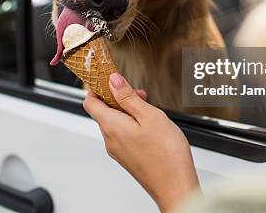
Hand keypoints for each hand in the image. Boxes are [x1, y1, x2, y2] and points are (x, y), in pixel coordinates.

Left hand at [83, 73, 199, 211]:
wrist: (176, 187)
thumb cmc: (166, 154)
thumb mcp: (149, 115)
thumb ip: (128, 96)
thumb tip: (112, 80)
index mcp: (111, 126)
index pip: (90, 102)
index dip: (97, 87)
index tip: (111, 78)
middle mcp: (110, 140)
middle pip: (103, 111)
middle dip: (119, 98)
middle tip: (140, 95)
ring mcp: (118, 150)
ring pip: (115, 122)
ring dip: (128, 111)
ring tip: (149, 110)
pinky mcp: (128, 157)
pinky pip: (123, 134)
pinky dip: (132, 124)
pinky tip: (150, 125)